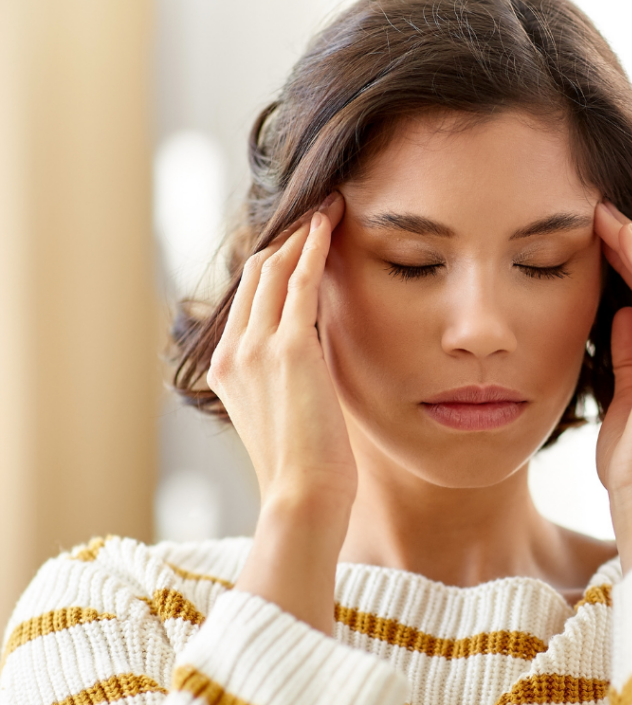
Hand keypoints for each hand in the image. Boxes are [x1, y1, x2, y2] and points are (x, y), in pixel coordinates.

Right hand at [208, 193, 351, 632]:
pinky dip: (313, 248)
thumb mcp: (290, 415)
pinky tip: (330, 223)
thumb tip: (318, 360)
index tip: (301, 238)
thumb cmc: (306, 470)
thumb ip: (294, 379)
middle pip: (257, 275)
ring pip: (274, 270)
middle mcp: (233, 351)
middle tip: (316, 207)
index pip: (250, 299)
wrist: (302, 500)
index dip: (274, 263)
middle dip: (286, 238)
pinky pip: (299, 283)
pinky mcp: (289, 350)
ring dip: (302, 233)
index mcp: (228, 368)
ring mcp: (255, 349)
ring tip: (327, 204)